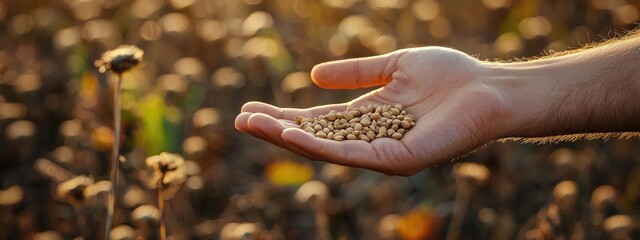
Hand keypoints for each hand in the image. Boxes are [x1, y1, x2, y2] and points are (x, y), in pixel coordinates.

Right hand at [235, 47, 509, 175]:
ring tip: (255, 124)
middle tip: (240, 119)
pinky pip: (351, 153)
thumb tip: (313, 76)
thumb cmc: (450, 76)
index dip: (284, 115)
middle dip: (276, 129)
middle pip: (314, 138)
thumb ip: (357, 72)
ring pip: (325, 149)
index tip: (252, 108)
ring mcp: (382, 154)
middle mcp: (370, 140)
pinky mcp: (396, 160)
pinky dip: (319, 146)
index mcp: (367, 119)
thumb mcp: (393, 66)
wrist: (490, 89)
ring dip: (288, 138)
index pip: (317, 121)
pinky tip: (292, 134)